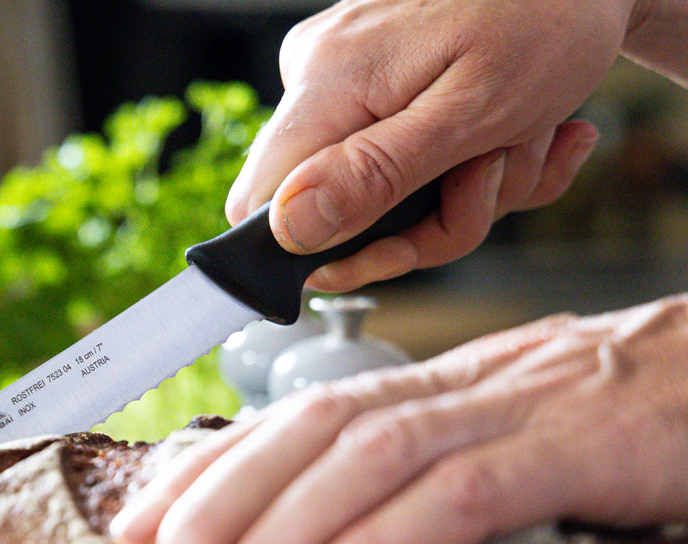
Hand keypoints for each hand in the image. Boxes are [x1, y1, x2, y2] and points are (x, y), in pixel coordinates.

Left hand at [111, 295, 687, 543]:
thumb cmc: (629, 427)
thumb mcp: (507, 445)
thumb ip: (416, 480)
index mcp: (430, 389)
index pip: (285, 420)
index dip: (201, 471)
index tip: (132, 533)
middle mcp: (452, 388)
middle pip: (299, 439)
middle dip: (211, 523)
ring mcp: (513, 409)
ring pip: (357, 466)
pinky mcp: (577, 447)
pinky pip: (457, 498)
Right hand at [226, 0, 633, 289]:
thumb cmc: (549, 16)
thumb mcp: (472, 113)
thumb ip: (374, 175)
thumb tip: (289, 228)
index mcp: (326, 86)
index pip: (259, 206)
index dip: (322, 253)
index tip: (398, 249)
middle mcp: (319, 76)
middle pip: (333, 209)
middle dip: (429, 220)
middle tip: (497, 177)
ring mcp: (345, 76)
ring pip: (381, 192)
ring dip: (471, 191)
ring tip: (528, 139)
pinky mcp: (374, 78)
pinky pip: (404, 160)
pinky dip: (475, 165)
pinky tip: (528, 134)